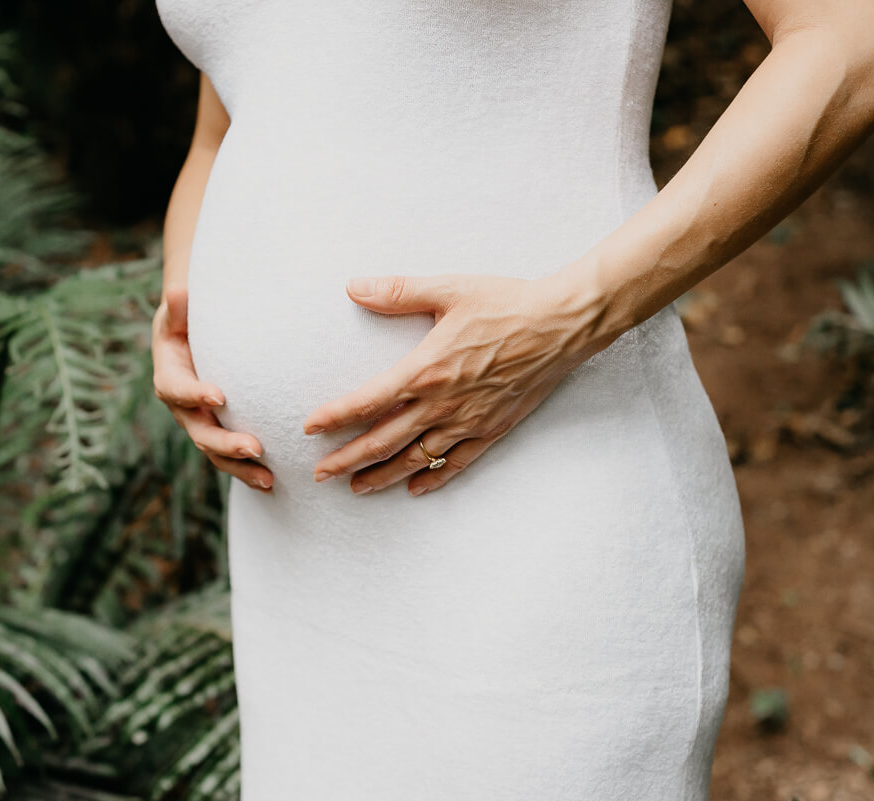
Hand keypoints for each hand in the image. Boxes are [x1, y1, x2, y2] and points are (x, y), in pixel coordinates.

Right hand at [152, 286, 272, 491]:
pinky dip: (249, 471)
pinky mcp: (219, 431)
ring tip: (269, 479)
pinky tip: (274, 484)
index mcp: (169, 376)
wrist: (193, 338)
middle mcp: (183, 407)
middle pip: (199, 431)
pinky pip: (230, 457)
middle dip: (225, 443)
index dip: (194, 394)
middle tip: (255, 447)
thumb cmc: (188, 321)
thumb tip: (178, 293)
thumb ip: (179, 308)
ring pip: (216, 452)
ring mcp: (200, 423)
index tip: (218, 396)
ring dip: (240, 467)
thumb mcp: (180, 312)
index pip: (177, 389)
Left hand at [301, 267, 624, 495]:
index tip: (310, 428)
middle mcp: (442, 403)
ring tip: (356, 488)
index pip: (367, 401)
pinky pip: (457, 463)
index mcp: (425, 370)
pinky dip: (433, 478)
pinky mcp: (493, 429)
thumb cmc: (506, 303)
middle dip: (347, 460)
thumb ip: (398, 291)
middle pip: (383, 440)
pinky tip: (415, 488)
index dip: (334, 417)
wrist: (563, 324)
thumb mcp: (449, 289)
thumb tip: (354, 287)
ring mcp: (468, 421)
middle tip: (319, 474)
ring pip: (415, 459)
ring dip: (381, 476)